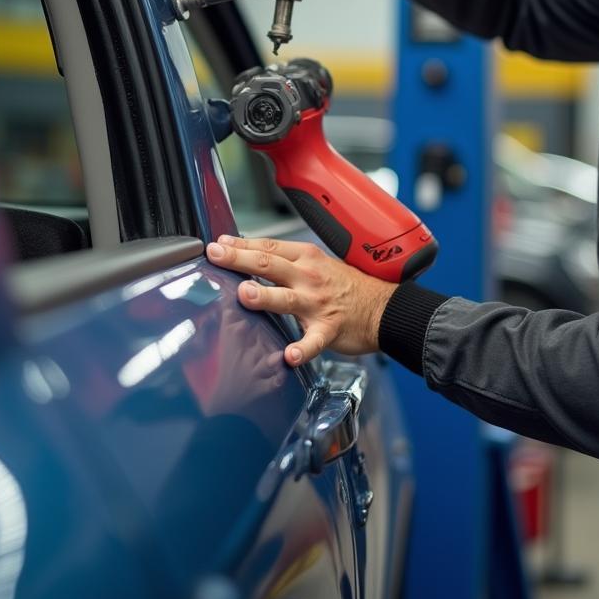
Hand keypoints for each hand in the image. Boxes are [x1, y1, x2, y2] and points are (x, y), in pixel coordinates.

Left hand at [205, 234, 397, 365]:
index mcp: (305, 258)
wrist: (383, 308)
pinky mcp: (328, 329)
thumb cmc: (346, 286)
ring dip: (265, 296)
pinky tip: (289, 355)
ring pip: (286, 298)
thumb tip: (249, 257)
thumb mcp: (317, 263)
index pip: (268, 246)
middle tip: (216, 255)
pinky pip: (313, 342)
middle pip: (269, 264)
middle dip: (239, 259)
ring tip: (246, 295)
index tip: (218, 243)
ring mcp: (318, 304)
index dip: (241, 244)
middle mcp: (309, 277)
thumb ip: (285, 261)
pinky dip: (302, 349)